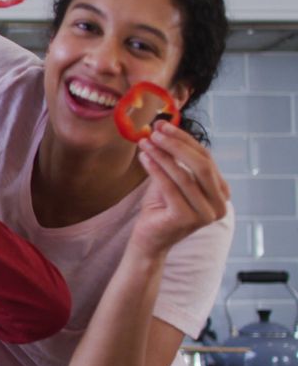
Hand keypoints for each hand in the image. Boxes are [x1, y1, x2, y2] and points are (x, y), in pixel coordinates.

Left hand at [132, 122, 230, 254]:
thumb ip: (175, 159)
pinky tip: (144, 158)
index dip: (184, 139)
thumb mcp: (172, 180)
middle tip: (155, 131)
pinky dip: (156, 169)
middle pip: (200, 164)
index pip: (206, 158)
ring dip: (163, 155)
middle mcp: (219, 204)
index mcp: (221, 192)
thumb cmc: (160, 208)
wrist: (149, 240)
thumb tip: (164, 128)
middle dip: (176, 144)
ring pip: (184, 175)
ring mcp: (205, 214)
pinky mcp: (185, 219)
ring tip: (145, 142)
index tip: (163, 125)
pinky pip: (170, 187)